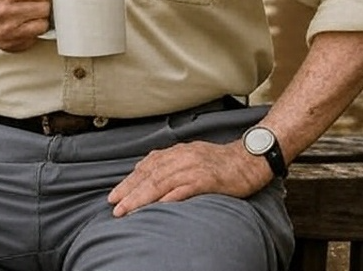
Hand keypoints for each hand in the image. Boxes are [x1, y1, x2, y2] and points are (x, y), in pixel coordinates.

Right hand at [0, 0, 52, 51]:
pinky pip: (36, 37)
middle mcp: (2, 11)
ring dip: (41, 16)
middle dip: (45, 1)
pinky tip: (26, 22)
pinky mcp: (9, 44)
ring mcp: (5, 30)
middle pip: (45, 7)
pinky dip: (35, 29)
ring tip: (31, 10)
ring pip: (43, 23)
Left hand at [107, 139, 272, 215]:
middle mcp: (181, 157)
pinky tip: (157, 206)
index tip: (115, 194)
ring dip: (142, 197)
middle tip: (114, 204)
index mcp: (176, 152)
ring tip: (127, 209)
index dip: (129, 181)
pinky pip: (184, 189)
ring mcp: (193, 168)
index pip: (146, 167)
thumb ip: (171, 163)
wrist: (249, 159)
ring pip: (161, 183)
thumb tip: (149, 171)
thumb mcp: (191, 156)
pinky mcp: (206, 179)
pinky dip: (168, 197)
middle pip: (149, 175)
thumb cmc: (221, 162)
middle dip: (129, 190)